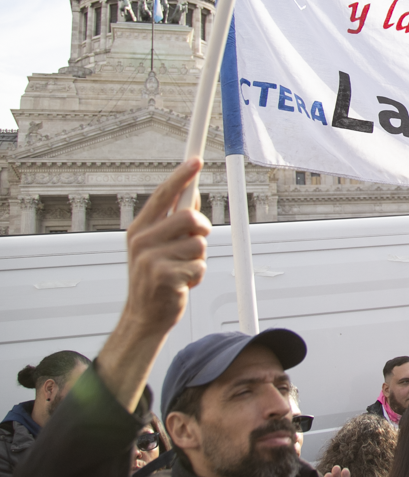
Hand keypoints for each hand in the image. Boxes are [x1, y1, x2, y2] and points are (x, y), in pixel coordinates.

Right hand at [125, 158, 211, 334]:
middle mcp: (142, 241)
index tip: (196, 160)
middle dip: (201, 228)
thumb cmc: (155, 278)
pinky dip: (197, 275)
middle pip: (188, 217)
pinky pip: (199, 266)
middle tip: (197, 240)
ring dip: (198, 258)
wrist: (144, 316)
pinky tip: (181, 284)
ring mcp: (151, 259)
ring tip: (182, 269)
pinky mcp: (165, 277)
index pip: (163, 195)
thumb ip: (172, 221)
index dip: (181, 176)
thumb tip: (191, 194)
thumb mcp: (158, 246)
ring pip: (198, 243)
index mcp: (139, 230)